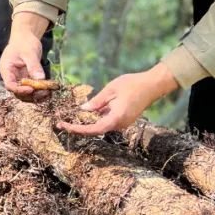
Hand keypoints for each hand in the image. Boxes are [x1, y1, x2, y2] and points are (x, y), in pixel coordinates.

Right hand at [0, 12, 49, 99]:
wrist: (26, 37)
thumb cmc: (24, 42)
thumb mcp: (29, 52)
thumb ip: (33, 66)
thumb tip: (40, 79)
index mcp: (6, 70)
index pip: (10, 85)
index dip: (20, 90)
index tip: (32, 89)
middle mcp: (11, 76)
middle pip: (18, 92)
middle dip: (31, 94)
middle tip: (44, 92)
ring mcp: (19, 78)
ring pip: (26, 93)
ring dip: (36, 95)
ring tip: (48, 93)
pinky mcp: (27, 79)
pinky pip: (32, 88)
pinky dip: (40, 90)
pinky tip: (49, 90)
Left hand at [57, 63, 178, 135]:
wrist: (153, 85)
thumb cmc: (132, 85)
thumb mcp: (111, 90)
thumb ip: (96, 102)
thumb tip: (82, 110)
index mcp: (116, 119)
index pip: (93, 129)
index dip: (77, 129)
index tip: (63, 126)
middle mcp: (119, 124)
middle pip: (95, 130)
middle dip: (78, 127)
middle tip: (61, 123)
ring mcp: (123, 123)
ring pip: (100, 126)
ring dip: (86, 123)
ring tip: (69, 119)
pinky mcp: (124, 119)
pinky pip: (106, 122)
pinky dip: (95, 119)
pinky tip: (84, 114)